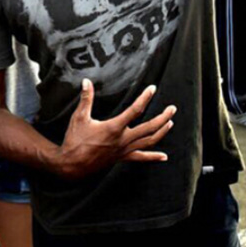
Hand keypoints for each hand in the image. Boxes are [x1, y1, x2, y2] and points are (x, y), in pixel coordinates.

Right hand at [50, 80, 175, 180]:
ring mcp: (124, 150)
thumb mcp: (79, 117)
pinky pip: (141, 157)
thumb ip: (86, 99)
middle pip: (149, 127)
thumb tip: (86, 82)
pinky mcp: (122, 158)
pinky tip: (164, 157)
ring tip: (170, 123)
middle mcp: (123, 139)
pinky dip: (154, 157)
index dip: (145, 98)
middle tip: (172, 108)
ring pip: (149, 141)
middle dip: (163, 117)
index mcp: (114, 127)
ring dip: (162, 132)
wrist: (73, 164)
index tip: (152, 89)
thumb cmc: (75, 140)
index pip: (135, 110)